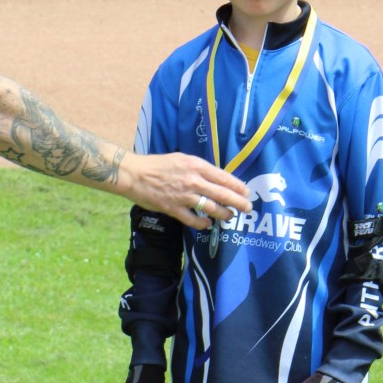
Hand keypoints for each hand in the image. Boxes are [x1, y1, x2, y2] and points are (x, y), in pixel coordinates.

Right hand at [118, 153, 250, 229]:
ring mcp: (184, 196)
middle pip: (222, 194)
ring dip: (224, 214)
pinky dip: (203, 224)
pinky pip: (193, 220)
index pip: (223, 177)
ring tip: (230, 216)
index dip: (237, 186)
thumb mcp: (181, 159)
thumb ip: (198, 168)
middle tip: (247, 208)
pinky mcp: (174, 209)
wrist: (135, 174)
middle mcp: (193, 181)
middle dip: (238, 202)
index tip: (246, 192)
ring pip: (211, 208)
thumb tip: (214, 178)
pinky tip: (208, 224)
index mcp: (196, 166)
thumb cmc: (157, 165)